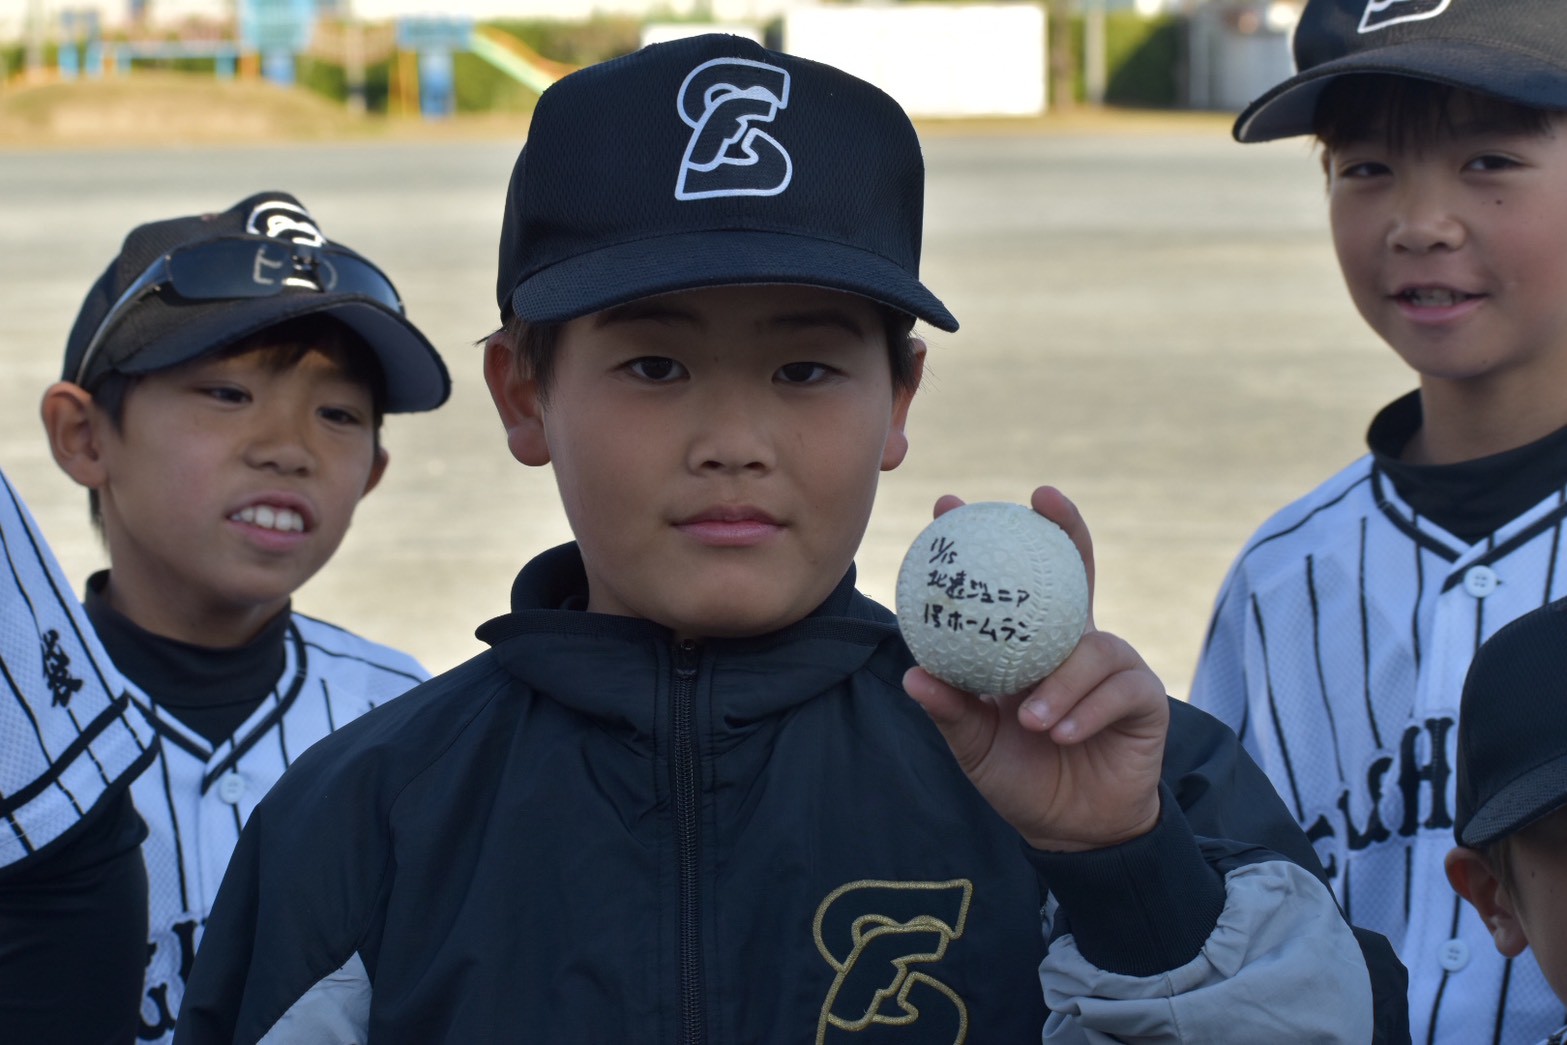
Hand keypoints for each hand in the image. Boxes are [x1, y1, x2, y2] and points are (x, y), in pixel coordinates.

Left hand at [901, 486, 1168, 851]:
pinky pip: (1119, 689)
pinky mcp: (1144, 700)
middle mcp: (1074, 644)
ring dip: (1060, 683)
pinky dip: (1086, 710)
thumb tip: (912, 675)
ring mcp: (1113, 667)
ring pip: (1093, 646)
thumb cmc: (1021, 777)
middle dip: (1063, 527)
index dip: (990, 540)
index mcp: (1031, 646)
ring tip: (1030, 719)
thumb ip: (950, 709)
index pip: (1013, 582)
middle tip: (1042, 497)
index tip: (949, 505)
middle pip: (1076, 570)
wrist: (1071, 831)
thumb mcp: (974, 744)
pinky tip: (1062, 732)